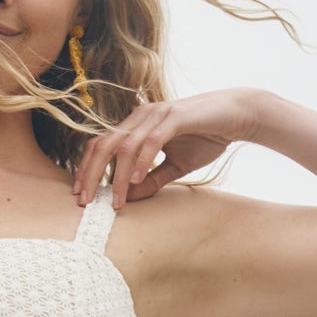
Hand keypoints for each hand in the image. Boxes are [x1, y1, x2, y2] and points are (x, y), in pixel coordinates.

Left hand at [74, 88, 264, 209]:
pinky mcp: (175, 117)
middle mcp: (141, 116)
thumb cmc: (205, 137)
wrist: (236, 116)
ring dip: (117, 176)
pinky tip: (136, 181)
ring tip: (115, 200)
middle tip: (85, 201)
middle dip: (91, 174)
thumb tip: (128, 198)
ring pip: (126, 146)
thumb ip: (150, 180)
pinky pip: (152, 140)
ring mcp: (157, 114)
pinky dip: (142, 161)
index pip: (101, 145)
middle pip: (105, 145)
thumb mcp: (173, 166)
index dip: (87, 169)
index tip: (80, 195)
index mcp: (136, 126)